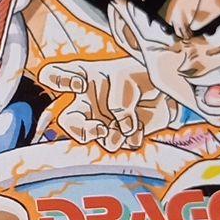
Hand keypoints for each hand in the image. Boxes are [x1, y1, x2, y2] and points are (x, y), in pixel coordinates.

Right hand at [38, 58, 176, 151]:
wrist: (164, 93)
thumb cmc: (139, 75)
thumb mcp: (130, 76)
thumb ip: (120, 99)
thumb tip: (122, 128)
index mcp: (81, 77)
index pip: (55, 75)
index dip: (58, 80)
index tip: (78, 84)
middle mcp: (85, 103)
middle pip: (68, 122)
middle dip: (81, 130)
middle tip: (99, 129)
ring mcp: (98, 121)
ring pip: (93, 138)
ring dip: (113, 134)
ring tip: (129, 125)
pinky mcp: (115, 136)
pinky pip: (119, 143)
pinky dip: (132, 137)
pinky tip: (139, 127)